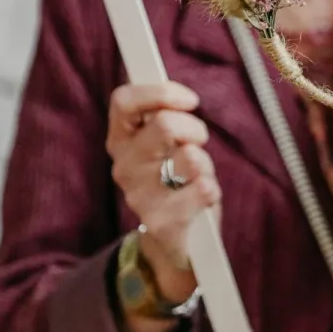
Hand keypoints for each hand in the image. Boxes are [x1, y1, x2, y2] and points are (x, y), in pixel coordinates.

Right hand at [104, 81, 220, 300]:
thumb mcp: (165, 143)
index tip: (191, 100)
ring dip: (204, 163)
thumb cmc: (174, 179)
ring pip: (189, 156)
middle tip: (198, 142)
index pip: (124, 101)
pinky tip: (201, 199)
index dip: (160, 92)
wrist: (174, 240)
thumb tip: (177, 94)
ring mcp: (139, 196)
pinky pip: (203, 188)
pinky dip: (211, 189)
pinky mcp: (161, 222)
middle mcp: (123, 166)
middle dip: (194, 128)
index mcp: (121, 140)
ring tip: (196, 176)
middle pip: (164, 124)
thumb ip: (165, 115)